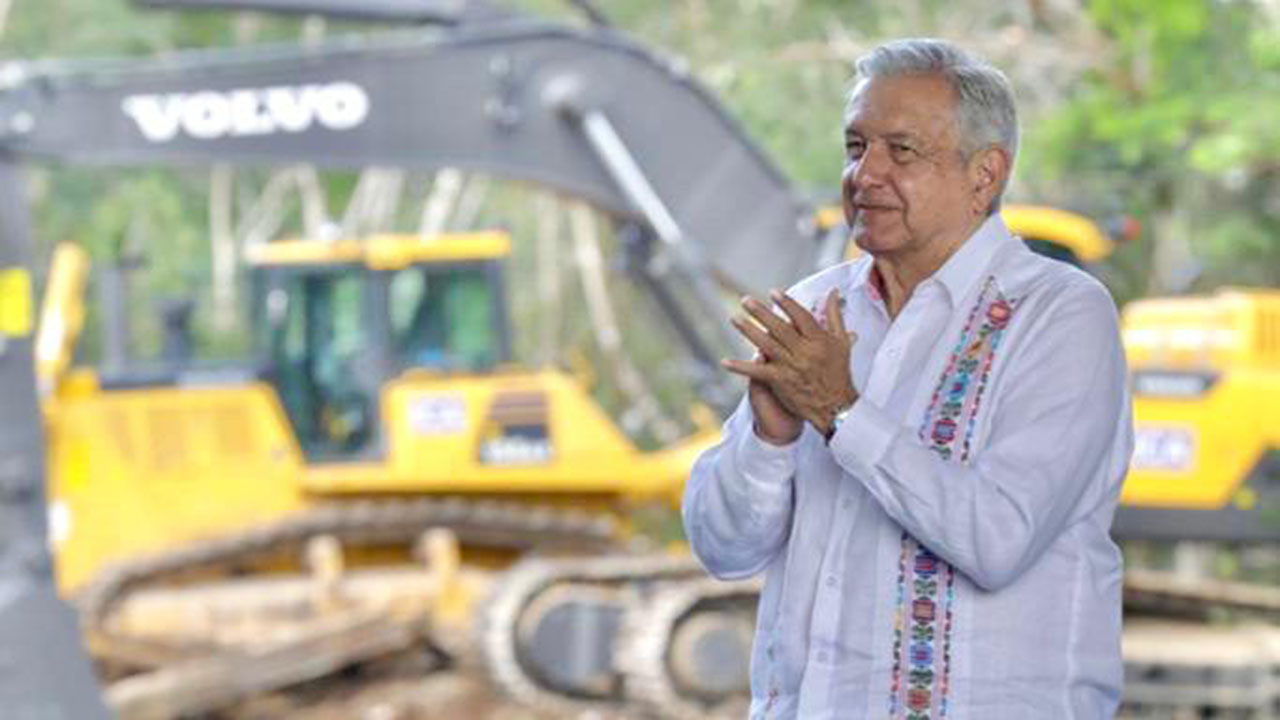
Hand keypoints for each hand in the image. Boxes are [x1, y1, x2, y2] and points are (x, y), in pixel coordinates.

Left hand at [722, 288, 858, 436]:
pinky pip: (758, 372)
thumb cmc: (838, 371)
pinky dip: (741, 367)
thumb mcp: (841, 341)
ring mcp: (791, 367)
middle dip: (762, 313)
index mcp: (819, 341)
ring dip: (749, 332)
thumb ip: (834, 315)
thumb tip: (832, 292)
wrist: (835, 406)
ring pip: (767, 345)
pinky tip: (725, 362)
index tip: (774, 292)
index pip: (801, 317)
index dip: (787, 304)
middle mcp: (804, 352)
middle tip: (746, 301)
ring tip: (735, 318)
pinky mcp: (780, 381)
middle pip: (780, 329)